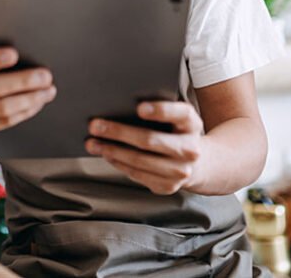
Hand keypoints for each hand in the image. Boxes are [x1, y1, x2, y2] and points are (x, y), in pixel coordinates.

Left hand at [85, 101, 204, 194]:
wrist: (198, 163)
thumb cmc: (176, 132)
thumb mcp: (175, 117)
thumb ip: (156, 110)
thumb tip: (117, 106)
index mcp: (191, 124)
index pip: (179, 113)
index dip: (160, 110)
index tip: (139, 108)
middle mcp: (190, 149)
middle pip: (150, 140)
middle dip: (118, 132)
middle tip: (94, 125)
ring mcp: (180, 171)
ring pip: (139, 160)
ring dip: (111, 150)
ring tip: (93, 143)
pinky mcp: (168, 186)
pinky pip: (137, 174)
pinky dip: (118, 163)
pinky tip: (106, 154)